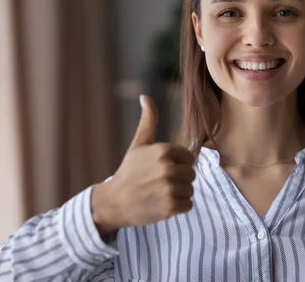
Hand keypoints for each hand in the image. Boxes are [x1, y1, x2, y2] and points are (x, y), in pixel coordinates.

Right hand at [91, 95, 195, 235]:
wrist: (114, 202)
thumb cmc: (129, 171)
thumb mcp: (138, 144)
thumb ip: (148, 120)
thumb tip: (145, 97)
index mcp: (164, 150)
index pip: (189, 158)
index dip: (178, 164)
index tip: (161, 169)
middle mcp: (168, 168)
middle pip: (191, 174)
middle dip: (179, 179)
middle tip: (159, 182)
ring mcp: (169, 188)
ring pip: (190, 190)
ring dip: (178, 194)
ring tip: (159, 193)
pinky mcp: (170, 207)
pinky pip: (188, 205)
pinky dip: (177, 207)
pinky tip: (161, 204)